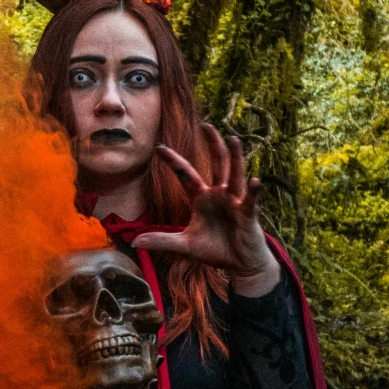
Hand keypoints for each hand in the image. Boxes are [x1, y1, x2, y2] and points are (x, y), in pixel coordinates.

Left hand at [134, 127, 280, 295]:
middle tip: (207, 125)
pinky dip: (252, 191)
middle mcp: (219, 194)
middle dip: (213, 144)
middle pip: (217, 164)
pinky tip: (254, 181)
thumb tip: (134, 242)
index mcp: (201, 198)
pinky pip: (250, 200)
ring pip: (235, 175)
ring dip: (235, 158)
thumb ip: (162, 241)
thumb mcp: (185, 246)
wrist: (240, 264)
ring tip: (234, 139)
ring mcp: (234, 202)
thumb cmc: (215, 249)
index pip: (186, 174)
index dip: (173, 161)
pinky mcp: (247, 214)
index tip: (159, 147)